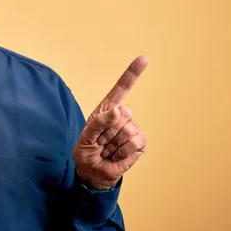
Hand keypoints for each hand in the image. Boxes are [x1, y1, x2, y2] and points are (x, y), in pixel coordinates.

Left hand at [73, 56, 148, 189]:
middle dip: (106, 132)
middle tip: (100, 142)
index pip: (121, 88)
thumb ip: (99, 123)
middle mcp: (123, 116)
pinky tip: (116, 156)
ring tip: (107, 150)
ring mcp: (133, 128)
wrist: (93, 172)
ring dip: (112, 145)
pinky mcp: (140, 143)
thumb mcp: (85, 137)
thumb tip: (119, 111)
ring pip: (127, 131)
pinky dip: (122, 153)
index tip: (144, 58)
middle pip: (122, 114)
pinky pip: (134, 144)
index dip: (133, 73)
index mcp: (107, 109)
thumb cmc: (87, 151)